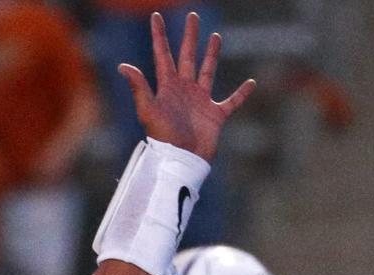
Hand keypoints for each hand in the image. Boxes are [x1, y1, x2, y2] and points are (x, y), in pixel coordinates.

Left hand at [118, 11, 254, 162]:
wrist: (182, 160)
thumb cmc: (163, 138)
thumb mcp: (148, 110)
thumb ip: (138, 87)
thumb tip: (122, 66)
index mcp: (167, 87)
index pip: (162, 55)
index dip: (159, 36)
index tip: (155, 16)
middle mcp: (184, 90)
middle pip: (187, 56)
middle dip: (189, 36)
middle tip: (192, 16)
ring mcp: (200, 101)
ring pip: (208, 71)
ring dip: (212, 54)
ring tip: (215, 37)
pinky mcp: (215, 115)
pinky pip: (232, 101)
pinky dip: (242, 93)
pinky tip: (251, 83)